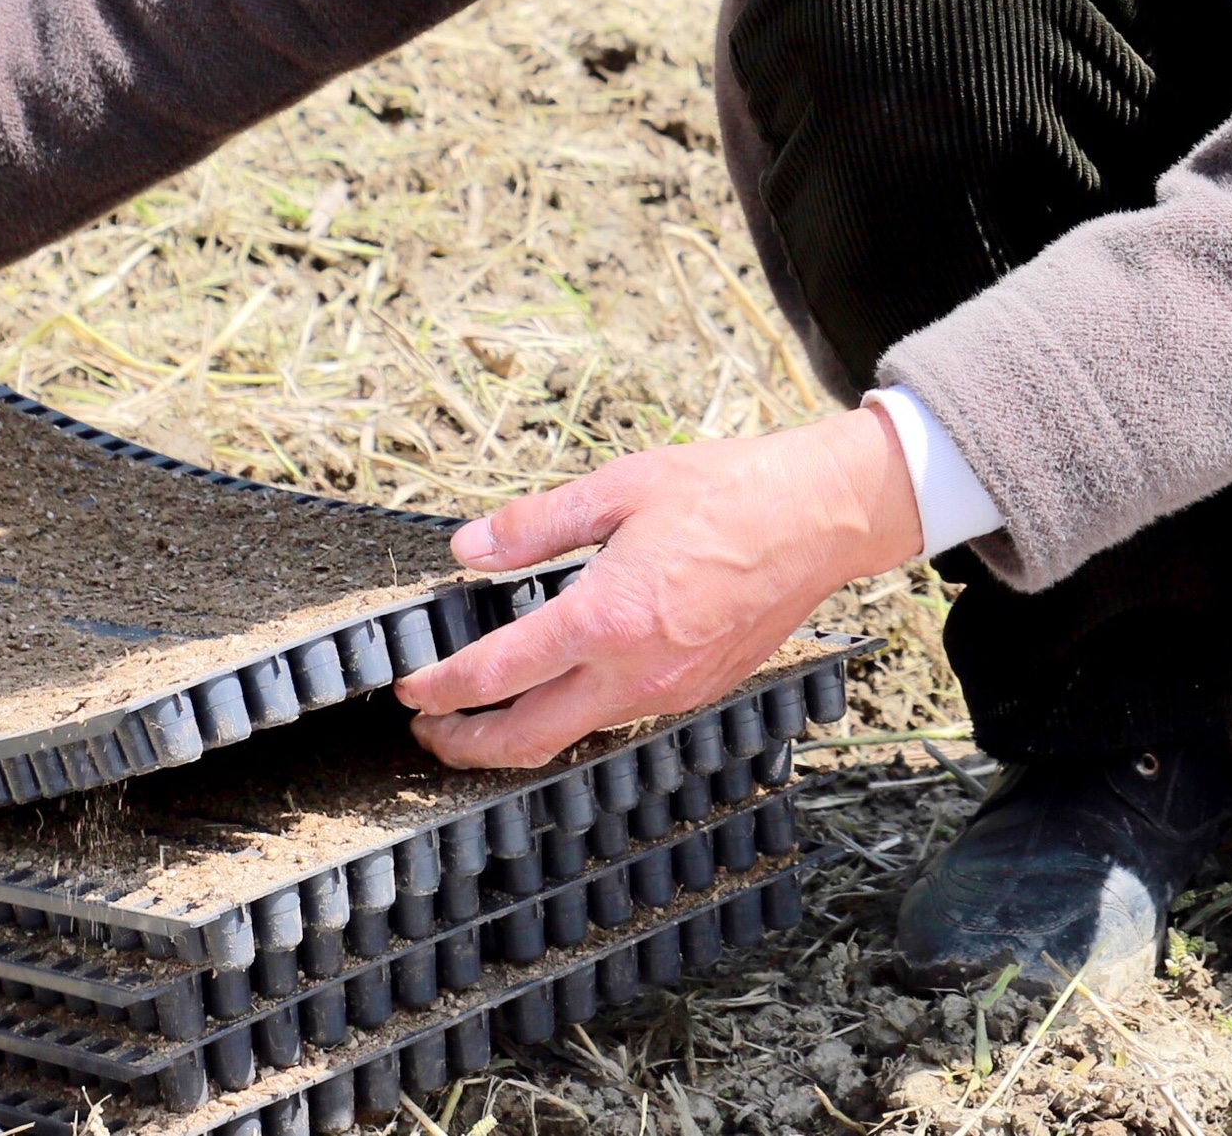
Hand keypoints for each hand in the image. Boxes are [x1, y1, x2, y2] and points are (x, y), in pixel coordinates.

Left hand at [396, 408, 922, 770]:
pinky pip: (619, 718)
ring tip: (481, 716)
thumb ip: (537, 525)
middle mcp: (634, 671)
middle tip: (427, 727)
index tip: (409, 685)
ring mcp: (670, 691)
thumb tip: (468, 550)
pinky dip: (573, 717)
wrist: (822, 517)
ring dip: (516, 736)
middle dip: (463, 744)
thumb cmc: (730, 491)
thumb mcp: (621, 487)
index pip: (496, 674)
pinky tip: (561, 689)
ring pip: (573, 737)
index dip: (439, 688)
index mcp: (605, 618)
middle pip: (525, 739)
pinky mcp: (697, 693)